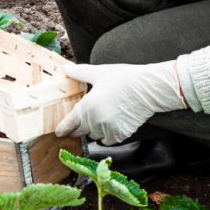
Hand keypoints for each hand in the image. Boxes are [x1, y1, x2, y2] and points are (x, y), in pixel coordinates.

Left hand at [55, 61, 186, 145]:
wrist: (151, 88)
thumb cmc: (125, 78)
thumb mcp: (100, 72)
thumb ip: (80, 73)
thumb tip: (65, 69)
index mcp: (87, 106)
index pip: (69, 124)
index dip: (62, 129)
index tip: (59, 133)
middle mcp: (95, 121)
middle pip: (80, 132)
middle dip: (78, 128)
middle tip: (81, 122)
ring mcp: (108, 129)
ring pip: (94, 136)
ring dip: (94, 131)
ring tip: (101, 118)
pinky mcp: (120, 135)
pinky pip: (107, 141)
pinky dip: (107, 136)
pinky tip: (111, 125)